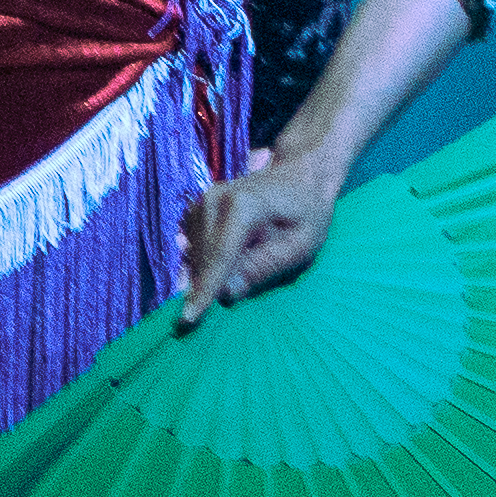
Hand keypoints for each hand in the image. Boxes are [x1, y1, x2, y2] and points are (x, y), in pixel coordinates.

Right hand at [177, 140, 347, 316]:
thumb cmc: (307, 212)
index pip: (220, 257)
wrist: (298, 176)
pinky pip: (193, 248)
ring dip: (211, 273)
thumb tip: (227, 293)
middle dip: (212, 286)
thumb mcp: (301, 245)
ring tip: (248, 262)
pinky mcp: (194, 209)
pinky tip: (235, 254)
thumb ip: (264, 267)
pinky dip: (208, 261)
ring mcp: (201, 202)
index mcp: (243, 206)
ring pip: (195, 256)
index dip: (204, 292)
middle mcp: (214, 200)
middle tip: (235, 294)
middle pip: (203, 260)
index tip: (187, 321)